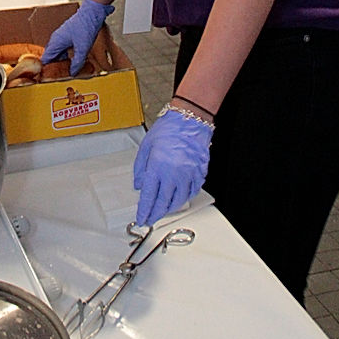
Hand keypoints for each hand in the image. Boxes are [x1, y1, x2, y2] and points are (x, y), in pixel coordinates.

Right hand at [41, 0, 113, 75]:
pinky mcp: (68, 35)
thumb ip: (77, 62)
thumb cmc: (85, 26)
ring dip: (61, 61)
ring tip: (66, 71)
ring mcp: (62, 36)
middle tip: (58, 77)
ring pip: (58, 52)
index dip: (46, 69)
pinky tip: (73, 60)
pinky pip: (64, 48)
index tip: (48, 78)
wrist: (92, 12)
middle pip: (51, 56)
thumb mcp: (82, 48)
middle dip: (54, 67)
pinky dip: (66, 55)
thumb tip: (73, 72)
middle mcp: (56, 39)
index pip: (45, 59)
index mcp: (56, 42)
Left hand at [133, 108, 212, 225]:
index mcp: (157, 167)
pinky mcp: (199, 173)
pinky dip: (185, 197)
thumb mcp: (146, 146)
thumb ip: (140, 168)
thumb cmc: (168, 129)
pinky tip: (180, 198)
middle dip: (155, 214)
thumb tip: (139, 184)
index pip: (149, 196)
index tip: (141, 218)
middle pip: (163, 202)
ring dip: (169, 208)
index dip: (144, 210)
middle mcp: (173, 174)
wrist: (189, 120)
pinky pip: (192, 191)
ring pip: (179, 200)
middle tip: (150, 219)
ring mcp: (188, 175)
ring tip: (163, 210)